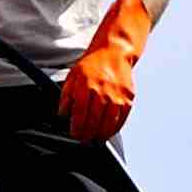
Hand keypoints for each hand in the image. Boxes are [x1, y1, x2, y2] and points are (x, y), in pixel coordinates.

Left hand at [60, 0, 153, 140]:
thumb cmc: (92, 64)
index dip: (77, 128)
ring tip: (96, 139)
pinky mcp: (129, 95)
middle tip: (84, 141)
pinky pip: (123, 116)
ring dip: (102, 134)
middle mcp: (103, 90)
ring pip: (110, 121)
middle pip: (95, 120)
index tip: (74, 134)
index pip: (80, 114)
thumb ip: (66, 97)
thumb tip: (62, 115)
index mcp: (86, 85)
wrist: (115, 50)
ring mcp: (118, 93)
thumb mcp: (73, 76)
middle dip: (88, 134)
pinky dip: (116, 126)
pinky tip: (109, 131)